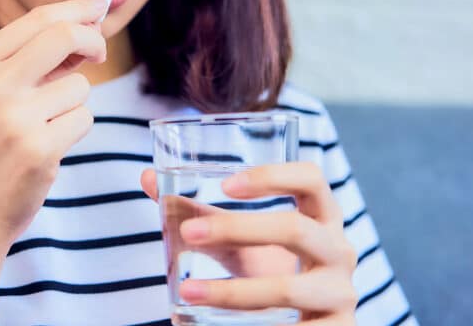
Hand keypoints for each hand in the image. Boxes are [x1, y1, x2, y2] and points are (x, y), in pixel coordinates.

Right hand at [0, 0, 110, 246]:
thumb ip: (32, 59)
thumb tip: (88, 20)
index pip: (38, 19)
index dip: (77, 8)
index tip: (101, 6)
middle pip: (63, 35)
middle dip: (93, 39)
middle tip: (100, 53)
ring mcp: (14, 117)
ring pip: (80, 86)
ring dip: (75, 104)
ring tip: (45, 128)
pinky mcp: (38, 148)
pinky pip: (84, 119)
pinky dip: (75, 131)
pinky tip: (49, 148)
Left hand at [141, 162, 358, 323]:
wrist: (309, 323)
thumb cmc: (271, 268)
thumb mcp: (239, 240)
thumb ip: (200, 212)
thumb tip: (146, 177)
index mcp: (321, 216)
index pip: (311, 179)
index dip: (273, 177)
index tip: (226, 185)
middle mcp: (339, 250)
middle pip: (295, 228)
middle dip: (238, 229)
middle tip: (188, 233)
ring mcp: (341, 293)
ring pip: (289, 288)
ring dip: (233, 292)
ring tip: (187, 292)